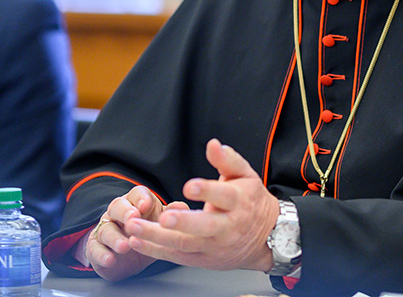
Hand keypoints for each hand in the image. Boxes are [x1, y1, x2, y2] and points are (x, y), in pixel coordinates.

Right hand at [80, 185, 166, 281]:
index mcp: (135, 203)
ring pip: (106, 229)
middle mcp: (118, 213)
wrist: (128, 259)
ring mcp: (105, 229)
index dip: (141, 198)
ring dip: (115, 237)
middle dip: (125, 212)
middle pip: (117, 206)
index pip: (136, 194)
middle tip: (133, 219)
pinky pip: (95, 249)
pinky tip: (110, 259)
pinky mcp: (95, 247)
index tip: (147, 205)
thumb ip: (169, 215)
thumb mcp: (159, 225)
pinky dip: (101, 254)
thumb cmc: (146, 235)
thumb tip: (182, 207)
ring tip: (124, 246)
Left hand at [122, 138, 279, 271]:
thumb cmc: (251, 202)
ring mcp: (214, 245)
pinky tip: (137, 242)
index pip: (223, 196)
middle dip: (182, 223)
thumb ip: (227, 160)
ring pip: (185, 244)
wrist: (267, 237)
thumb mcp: (245, 175)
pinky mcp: (203, 259)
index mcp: (239, 201)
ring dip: (157, 238)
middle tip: (163, 217)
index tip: (190, 186)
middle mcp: (227, 226)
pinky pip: (177, 256)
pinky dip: (156, 251)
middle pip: (204, 226)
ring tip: (135, 228)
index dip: (207, 191)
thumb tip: (213, 144)